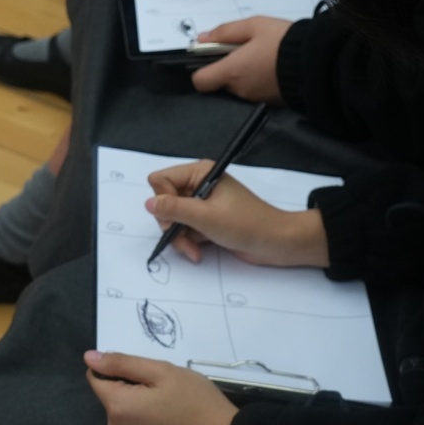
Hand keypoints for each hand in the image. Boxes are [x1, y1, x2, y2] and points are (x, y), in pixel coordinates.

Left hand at [85, 351, 238, 424]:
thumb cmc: (194, 400)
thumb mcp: (161, 371)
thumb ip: (122, 363)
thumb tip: (89, 358)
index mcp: (117, 407)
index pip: (96, 377)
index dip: (117, 367)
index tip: (145, 371)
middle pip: (110, 394)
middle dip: (130, 384)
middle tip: (163, 385)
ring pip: (121, 408)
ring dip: (137, 400)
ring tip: (168, 401)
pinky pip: (132, 424)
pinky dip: (143, 415)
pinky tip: (168, 416)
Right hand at [145, 161, 329, 265]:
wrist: (275, 243)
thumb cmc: (246, 224)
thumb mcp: (206, 217)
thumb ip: (175, 209)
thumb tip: (148, 203)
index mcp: (200, 173)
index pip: (161, 180)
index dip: (163, 200)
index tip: (176, 216)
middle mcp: (199, 185)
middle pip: (165, 202)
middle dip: (171, 224)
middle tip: (184, 239)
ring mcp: (202, 204)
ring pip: (173, 219)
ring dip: (181, 237)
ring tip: (195, 250)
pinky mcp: (207, 221)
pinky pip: (185, 230)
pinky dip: (189, 242)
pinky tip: (199, 251)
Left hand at [190, 16, 290, 102]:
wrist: (316, 61)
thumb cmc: (283, 41)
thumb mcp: (254, 25)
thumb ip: (224, 32)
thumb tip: (201, 38)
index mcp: (232, 71)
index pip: (200, 81)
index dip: (200, 69)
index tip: (211, 56)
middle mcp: (240, 90)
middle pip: (220, 83)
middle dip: (226, 67)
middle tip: (243, 49)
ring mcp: (255, 98)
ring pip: (238, 86)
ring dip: (243, 73)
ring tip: (261, 55)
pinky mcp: (270, 101)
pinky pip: (254, 90)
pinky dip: (256, 80)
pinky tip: (270, 66)